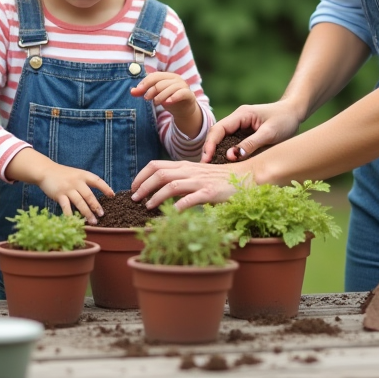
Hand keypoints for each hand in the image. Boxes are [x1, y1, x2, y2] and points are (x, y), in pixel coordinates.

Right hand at [36, 163, 113, 223]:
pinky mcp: (59, 194)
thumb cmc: (62, 174)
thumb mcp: (76, 174)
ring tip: (93, 222)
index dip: (105, 188)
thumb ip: (85, 182)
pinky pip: (66, 207)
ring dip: (87, 213)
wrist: (45, 170)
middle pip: (89, 195)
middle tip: (102, 215)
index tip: (112, 196)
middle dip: (96, 206)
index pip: (97, 181)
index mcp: (83, 175)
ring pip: (80, 202)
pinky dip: (71, 215)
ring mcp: (68, 188)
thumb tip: (95, 196)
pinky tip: (75, 221)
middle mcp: (77, 181)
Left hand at [131, 71, 198, 125]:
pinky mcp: (189, 94)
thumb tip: (132, 91)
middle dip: (151, 90)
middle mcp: (176, 79)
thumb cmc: (169, 99)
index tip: (138, 91)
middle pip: (161, 82)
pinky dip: (174, 97)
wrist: (184, 110)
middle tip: (146, 99)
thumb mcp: (155, 95)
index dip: (145, 83)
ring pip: (170, 88)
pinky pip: (181, 93)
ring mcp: (183, 86)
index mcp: (167, 76)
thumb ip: (144, 92)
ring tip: (156, 103)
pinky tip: (167, 102)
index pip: (154, 76)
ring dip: (160, 96)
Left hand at [131, 159, 251, 210]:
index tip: (133, 187)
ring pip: (171, 185)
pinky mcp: (210, 193)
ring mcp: (199, 181)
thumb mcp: (196, 174)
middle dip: (143, 186)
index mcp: (184, 165)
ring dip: (156, 196)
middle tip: (134, 199)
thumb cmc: (219, 178)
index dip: (141, 175)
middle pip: (159, 174)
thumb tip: (160, 189)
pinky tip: (170, 214)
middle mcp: (189, 171)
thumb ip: (180, 178)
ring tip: (147, 206)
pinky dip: (178, 207)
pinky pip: (190, 199)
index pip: (155, 164)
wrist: (245, 177)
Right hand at [201, 99, 303, 162]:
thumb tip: (232, 156)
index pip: (219, 129)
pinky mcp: (245, 134)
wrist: (294, 113)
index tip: (207, 159)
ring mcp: (240, 127)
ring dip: (217, 153)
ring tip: (212, 169)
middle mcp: (237, 120)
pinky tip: (225, 165)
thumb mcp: (269, 133)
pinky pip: (232, 144)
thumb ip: (251, 144)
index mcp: (241, 115)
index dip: (210, 144)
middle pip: (217, 135)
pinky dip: (227, 154)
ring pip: (223, 140)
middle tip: (205, 168)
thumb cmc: (284, 120)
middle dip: (209, 150)